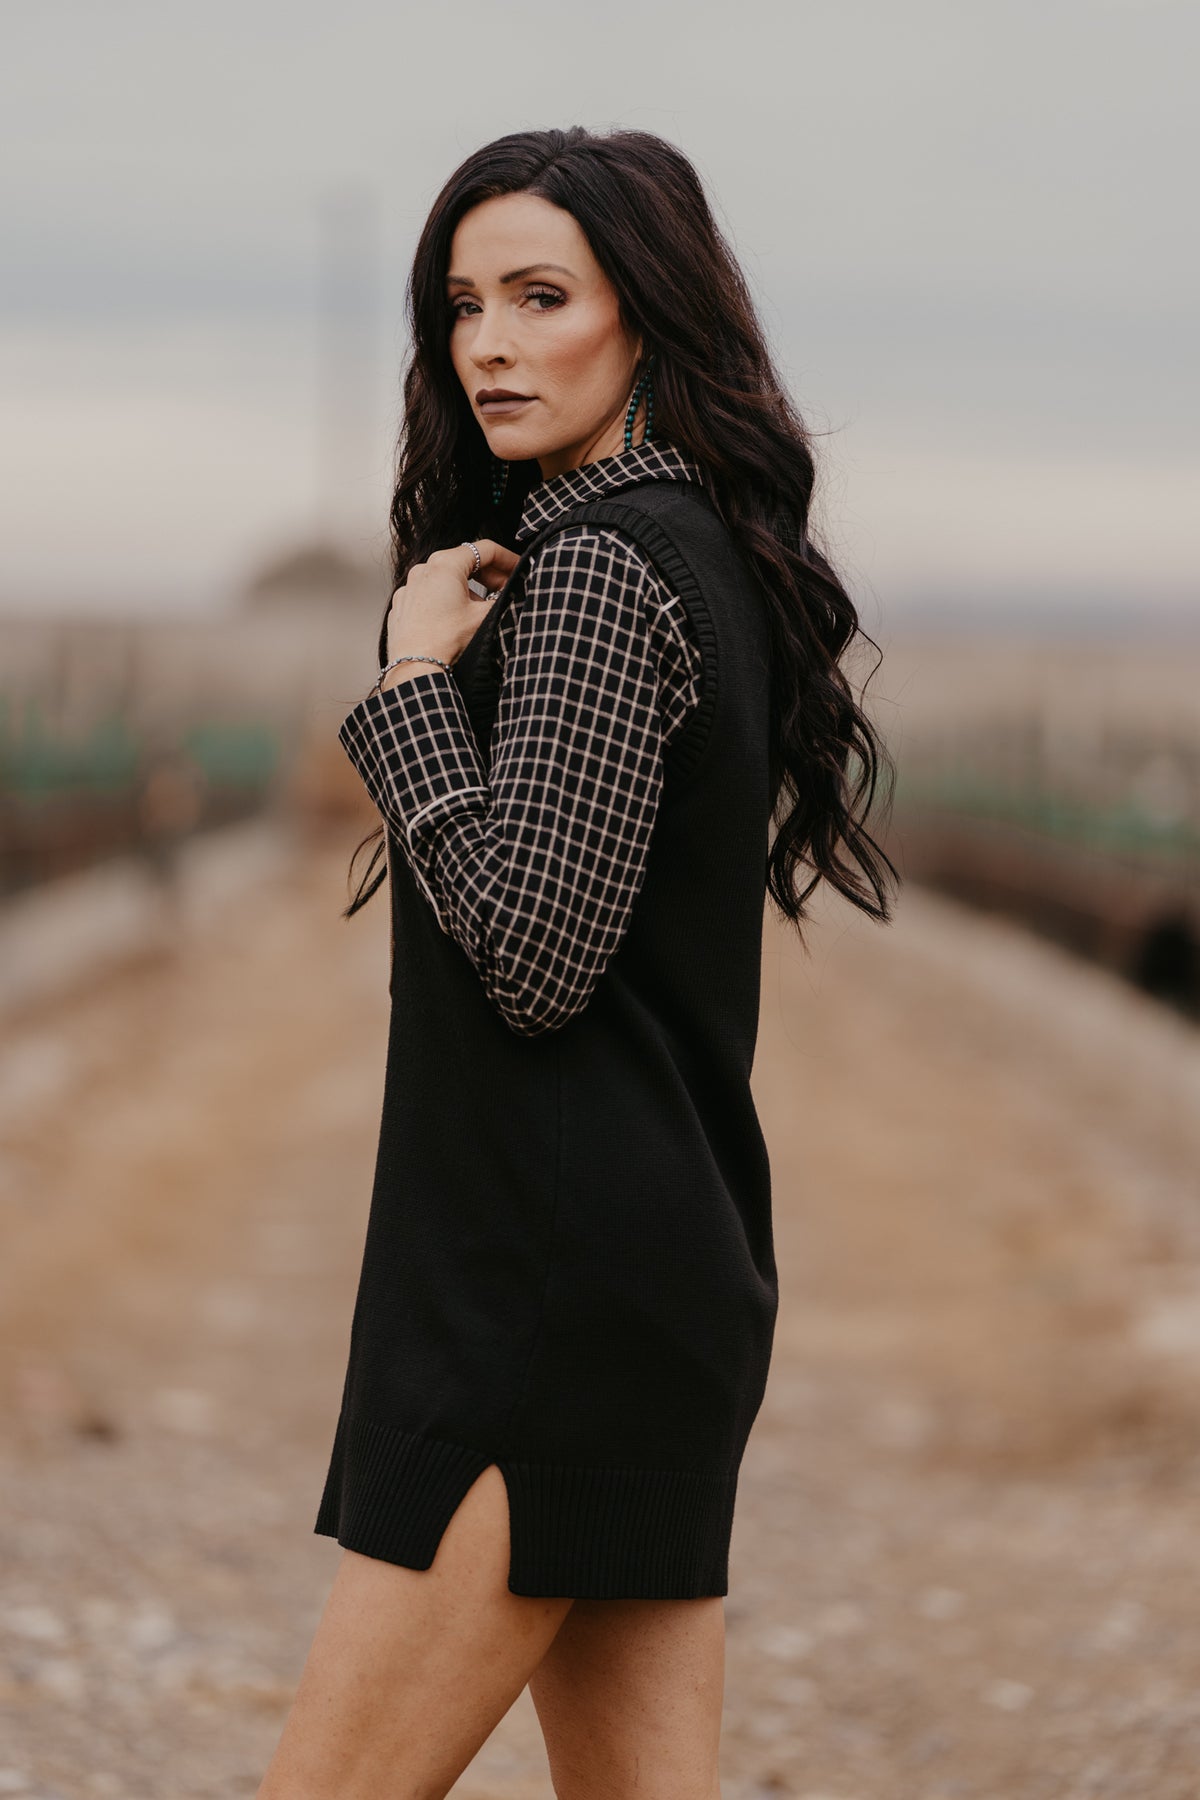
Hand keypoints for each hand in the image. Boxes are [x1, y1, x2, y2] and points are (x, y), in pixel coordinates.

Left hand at [385, 540, 518, 669]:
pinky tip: (456, 620)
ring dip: (468, 590)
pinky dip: (446, 602)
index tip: (519, 569)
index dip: (508, 558)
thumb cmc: (446, 640)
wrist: (415, 666)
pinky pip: (430, 596)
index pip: (485, 549)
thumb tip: (514, 595)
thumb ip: (504, 600)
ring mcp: (409, 587)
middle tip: (505, 590)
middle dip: (489, 575)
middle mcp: (423, 569)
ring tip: (481, 610)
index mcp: (445, 564)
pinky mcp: (403, 606)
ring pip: (446, 579)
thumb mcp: (485, 617)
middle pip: (464, 562)